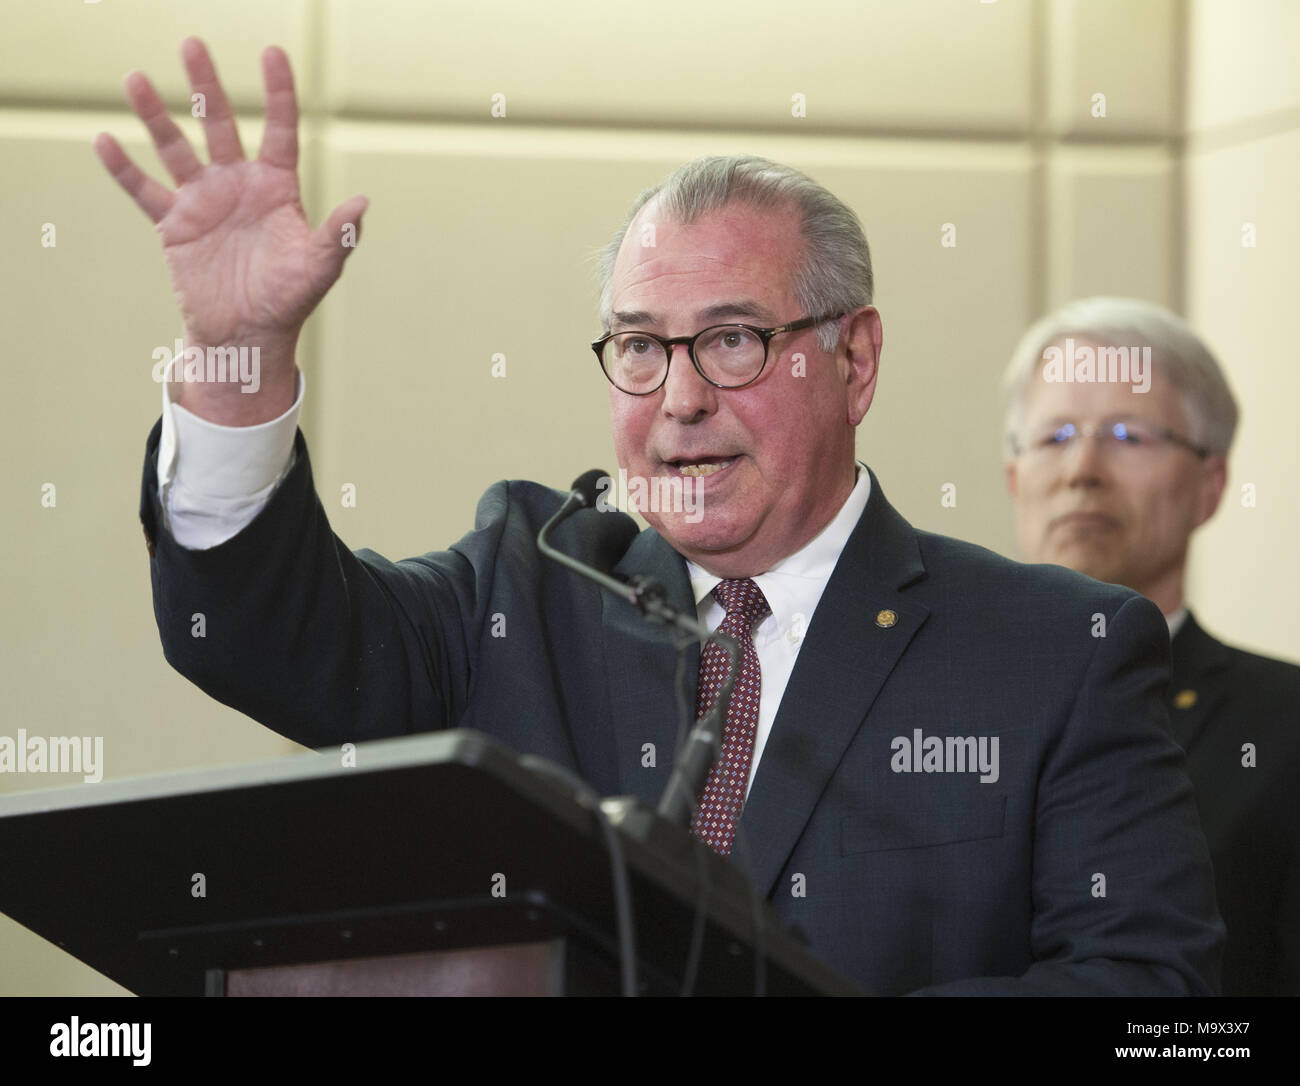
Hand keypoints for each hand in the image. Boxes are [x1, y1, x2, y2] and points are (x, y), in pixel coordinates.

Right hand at [94, 38, 365, 415]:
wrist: (248, 336)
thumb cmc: (289, 301)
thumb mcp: (319, 269)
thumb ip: (338, 235)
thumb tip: (363, 204)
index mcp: (277, 188)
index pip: (280, 131)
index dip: (278, 93)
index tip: (273, 53)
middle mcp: (238, 185)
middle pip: (220, 124)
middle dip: (207, 85)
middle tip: (192, 43)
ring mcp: (203, 201)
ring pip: (176, 148)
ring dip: (155, 116)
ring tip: (136, 79)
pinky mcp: (174, 225)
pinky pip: (144, 192)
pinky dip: (124, 170)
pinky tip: (104, 141)